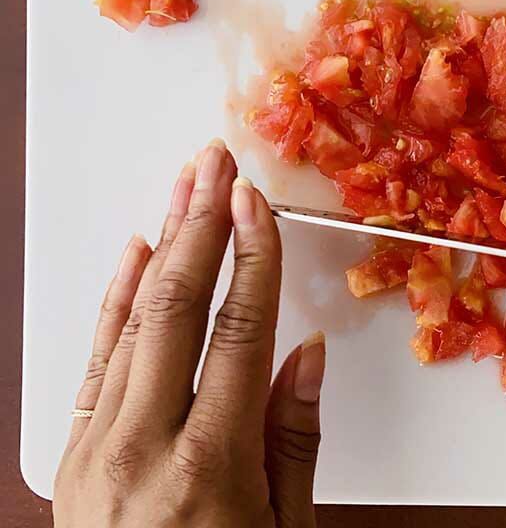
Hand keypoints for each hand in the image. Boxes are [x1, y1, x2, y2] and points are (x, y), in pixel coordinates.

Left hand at [53, 141, 325, 527]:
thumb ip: (294, 438)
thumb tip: (306, 352)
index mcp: (211, 467)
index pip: (238, 333)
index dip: (252, 258)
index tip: (258, 203)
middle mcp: (144, 447)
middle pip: (177, 308)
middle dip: (200, 225)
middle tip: (215, 164)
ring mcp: (98, 448)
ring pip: (131, 321)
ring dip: (162, 246)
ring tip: (183, 188)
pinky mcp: (74, 454)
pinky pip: (95, 359)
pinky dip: (115, 300)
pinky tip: (135, 255)